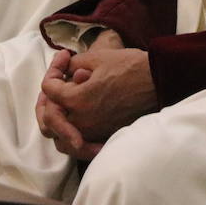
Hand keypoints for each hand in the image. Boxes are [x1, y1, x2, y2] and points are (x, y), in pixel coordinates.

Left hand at [41, 41, 156, 145]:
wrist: (158, 81)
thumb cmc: (129, 66)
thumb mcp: (96, 57)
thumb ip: (71, 65)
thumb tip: (63, 72)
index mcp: (77, 100)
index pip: (48, 89)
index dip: (54, 68)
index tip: (65, 57)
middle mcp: (82, 121)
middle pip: (48, 119)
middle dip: (47, 100)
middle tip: (56, 84)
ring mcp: (94, 133)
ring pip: (60, 138)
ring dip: (57, 122)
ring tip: (62, 105)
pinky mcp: (104, 137)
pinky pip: (79, 147)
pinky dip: (73, 138)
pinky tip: (76, 125)